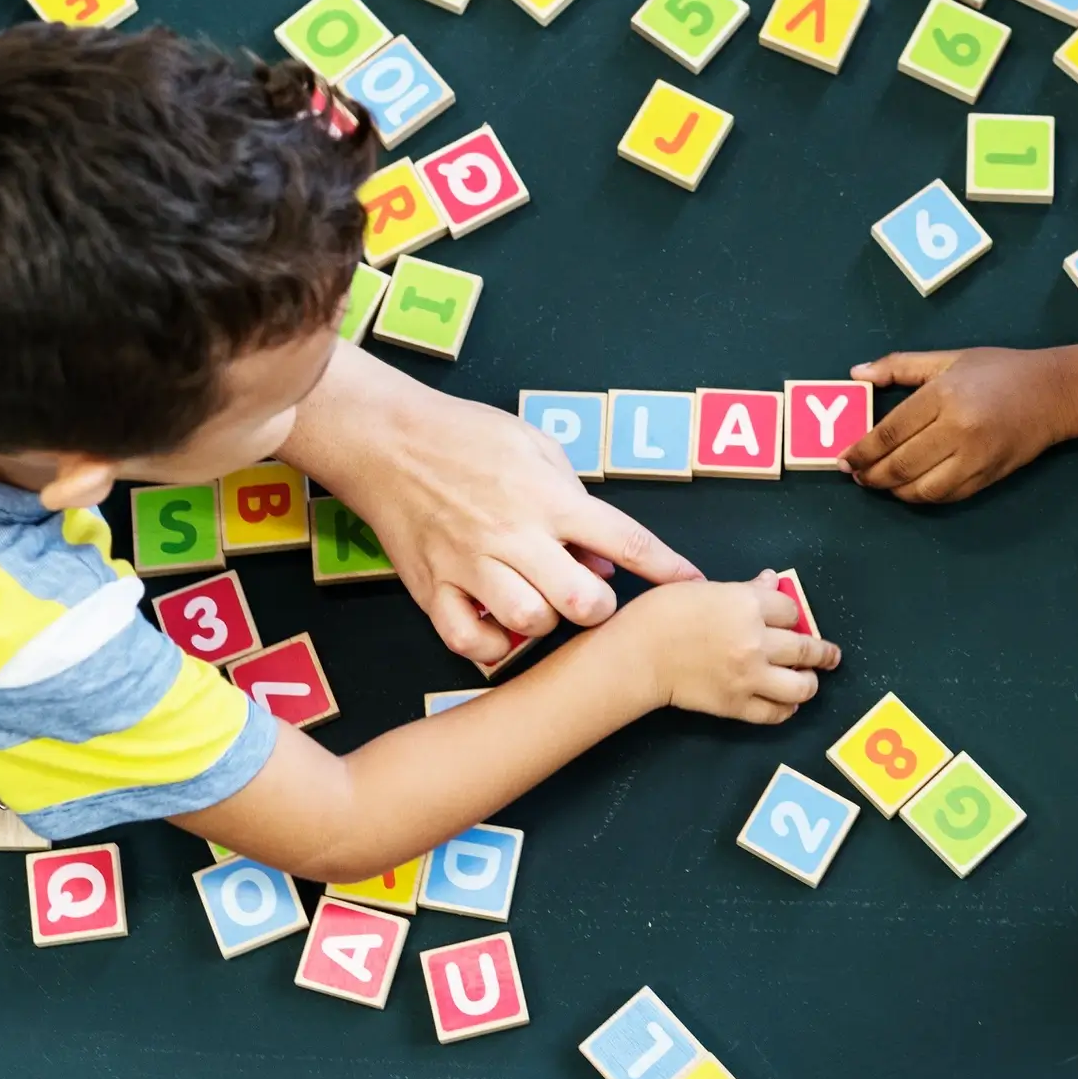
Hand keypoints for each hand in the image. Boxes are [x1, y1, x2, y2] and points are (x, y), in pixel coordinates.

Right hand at [281, 345, 701, 664]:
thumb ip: (575, 498)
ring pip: (531, 623)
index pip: (627, 540)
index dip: (668, 568)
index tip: (693, 585)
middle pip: (584, 601)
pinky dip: (490, 644)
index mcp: (550, 498)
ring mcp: (472, 564)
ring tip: (540, 605)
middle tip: (588, 597)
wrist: (385, 438)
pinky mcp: (432, 586)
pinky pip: (468, 639)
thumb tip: (605, 557)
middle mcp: (516, 535)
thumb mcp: (536, 446)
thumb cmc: (465, 434)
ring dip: (546, 624)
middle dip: (599, 609)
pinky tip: (498, 627)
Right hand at [609, 573, 839, 723]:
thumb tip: (771, 582)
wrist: (637, 655)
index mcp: (748, 605)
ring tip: (809, 680)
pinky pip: (775, 712)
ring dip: (810, 683)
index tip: (791, 621)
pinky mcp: (737, 704)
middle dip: (823, 652)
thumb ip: (744, 589)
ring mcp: (749, 676)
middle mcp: (756, 641)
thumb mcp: (704, 588)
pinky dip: (786, 708)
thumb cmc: (662, 613)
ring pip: (801, 685)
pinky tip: (787, 702)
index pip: (791, 610)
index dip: (792, 615)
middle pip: (806, 648)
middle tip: (831, 656)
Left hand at [840, 348, 1070, 502]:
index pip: (890, 432)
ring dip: (894, 491)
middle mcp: (958, 430)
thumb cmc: (999, 371)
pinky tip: (910, 488)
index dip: (862, 450)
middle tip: (856, 475)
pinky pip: (947, 496)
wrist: (1055, 393)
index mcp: (944, 396)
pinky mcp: (988, 477)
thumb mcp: (948, 358)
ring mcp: (975, 458)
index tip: (843, 459)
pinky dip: (922, 497)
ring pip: (922, 489)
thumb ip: (899, 366)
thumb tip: (857, 373)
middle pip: (901, 465)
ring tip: (880, 483)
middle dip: (871, 475)